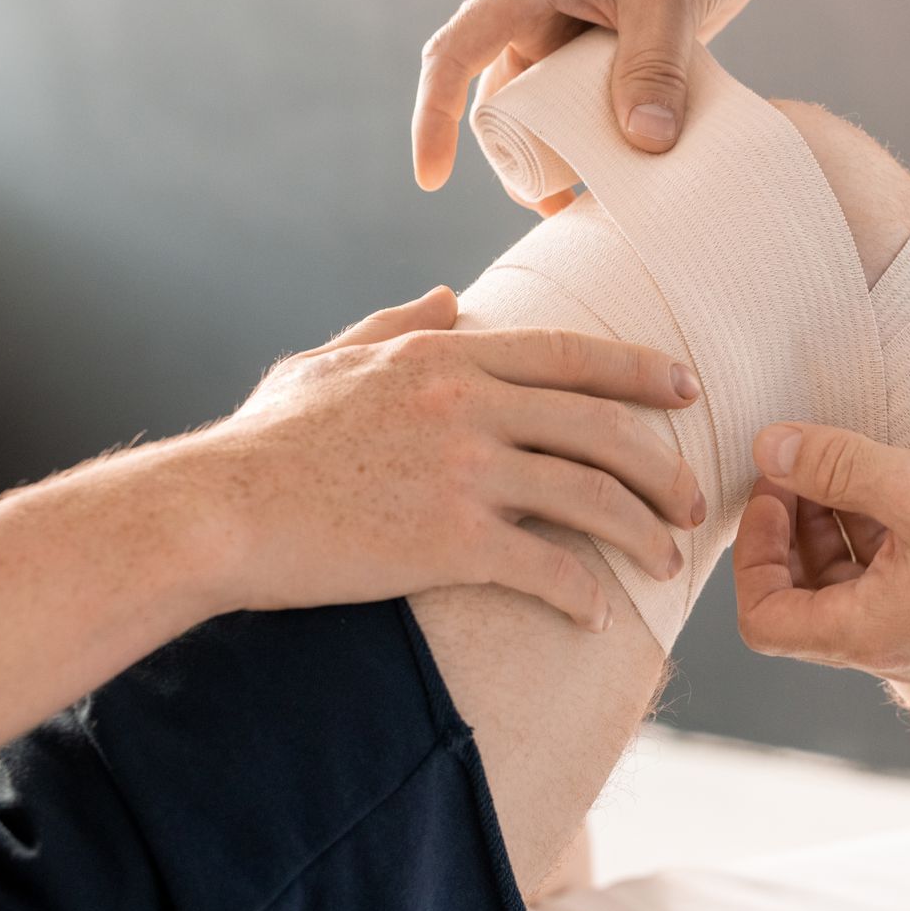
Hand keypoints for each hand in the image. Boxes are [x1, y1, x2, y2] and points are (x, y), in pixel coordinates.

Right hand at [194, 286, 705, 628]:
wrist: (216, 511)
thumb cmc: (265, 441)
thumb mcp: (328, 361)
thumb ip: (394, 322)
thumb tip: (448, 294)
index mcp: (445, 355)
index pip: (570, 354)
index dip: (640, 371)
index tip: (688, 389)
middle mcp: (466, 403)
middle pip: (601, 427)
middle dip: (661, 465)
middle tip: (693, 498)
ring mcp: (462, 471)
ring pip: (589, 496)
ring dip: (640, 534)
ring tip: (665, 564)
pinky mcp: (448, 541)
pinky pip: (546, 567)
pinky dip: (584, 594)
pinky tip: (599, 616)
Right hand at [412, 0, 779, 206]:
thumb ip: (654, 66)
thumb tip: (644, 144)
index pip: (454, 56)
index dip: (434, 120)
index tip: (431, 178)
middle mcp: (540, 12)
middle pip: (504, 101)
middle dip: (520, 156)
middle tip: (556, 206)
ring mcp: (578, 33)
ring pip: (552, 110)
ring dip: (569, 153)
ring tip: (599, 200)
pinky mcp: (617, 49)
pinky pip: (598, 106)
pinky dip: (609, 139)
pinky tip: (636, 172)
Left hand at [730, 422, 909, 681]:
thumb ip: (833, 467)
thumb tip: (768, 447)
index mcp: (869, 634)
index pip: (762, 620)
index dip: (751, 552)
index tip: (775, 489)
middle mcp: (886, 645)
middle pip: (796, 598)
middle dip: (786, 528)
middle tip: (799, 463)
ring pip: (837, 581)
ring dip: (825, 521)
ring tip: (841, 462)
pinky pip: (879, 573)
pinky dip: (866, 527)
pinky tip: (884, 477)